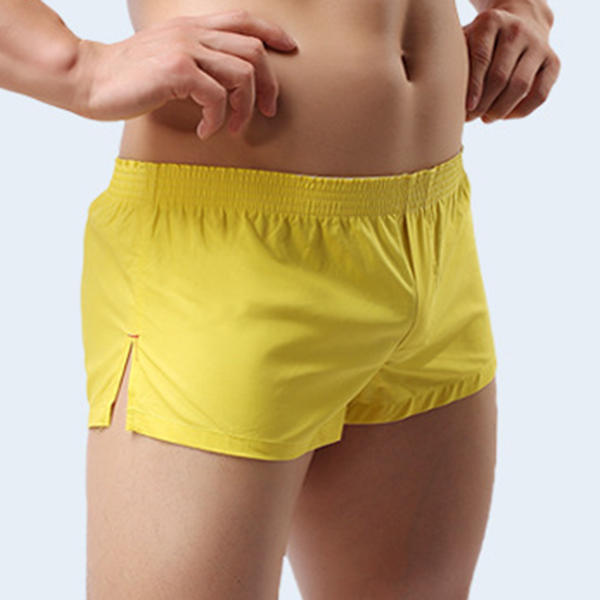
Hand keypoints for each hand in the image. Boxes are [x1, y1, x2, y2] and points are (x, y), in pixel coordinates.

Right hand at [73, 9, 297, 139]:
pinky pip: (217, 96)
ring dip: (245, 108)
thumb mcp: (169, 59)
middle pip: (254, 51)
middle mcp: (193, 32)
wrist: (90, 78)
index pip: (245, 20)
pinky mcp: (176, 71)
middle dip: (269, 86)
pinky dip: (218, 119)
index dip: (274, 33)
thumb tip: (227, 83)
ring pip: (242, 74)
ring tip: (232, 127)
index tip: (290, 50)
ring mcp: (185, 49)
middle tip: (266, 112)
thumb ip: (197, 60)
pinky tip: (207, 130)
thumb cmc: (130, 77)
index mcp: (193, 27)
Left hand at [462, 6, 560, 122]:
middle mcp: (518, 29)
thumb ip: (454, 63)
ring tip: (486, 119)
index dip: (472, 88)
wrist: (518, 25)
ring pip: (519, 87)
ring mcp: (539, 44)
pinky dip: (521, 111)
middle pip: (499, 77)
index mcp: (491, 22)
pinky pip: (539, 94)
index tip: (465, 109)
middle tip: (471, 118)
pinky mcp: (553, 61)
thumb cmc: (481, 44)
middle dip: (483, 104)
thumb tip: (442, 99)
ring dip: (500, 110)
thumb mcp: (464, 43)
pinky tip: (505, 116)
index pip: (480, 59)